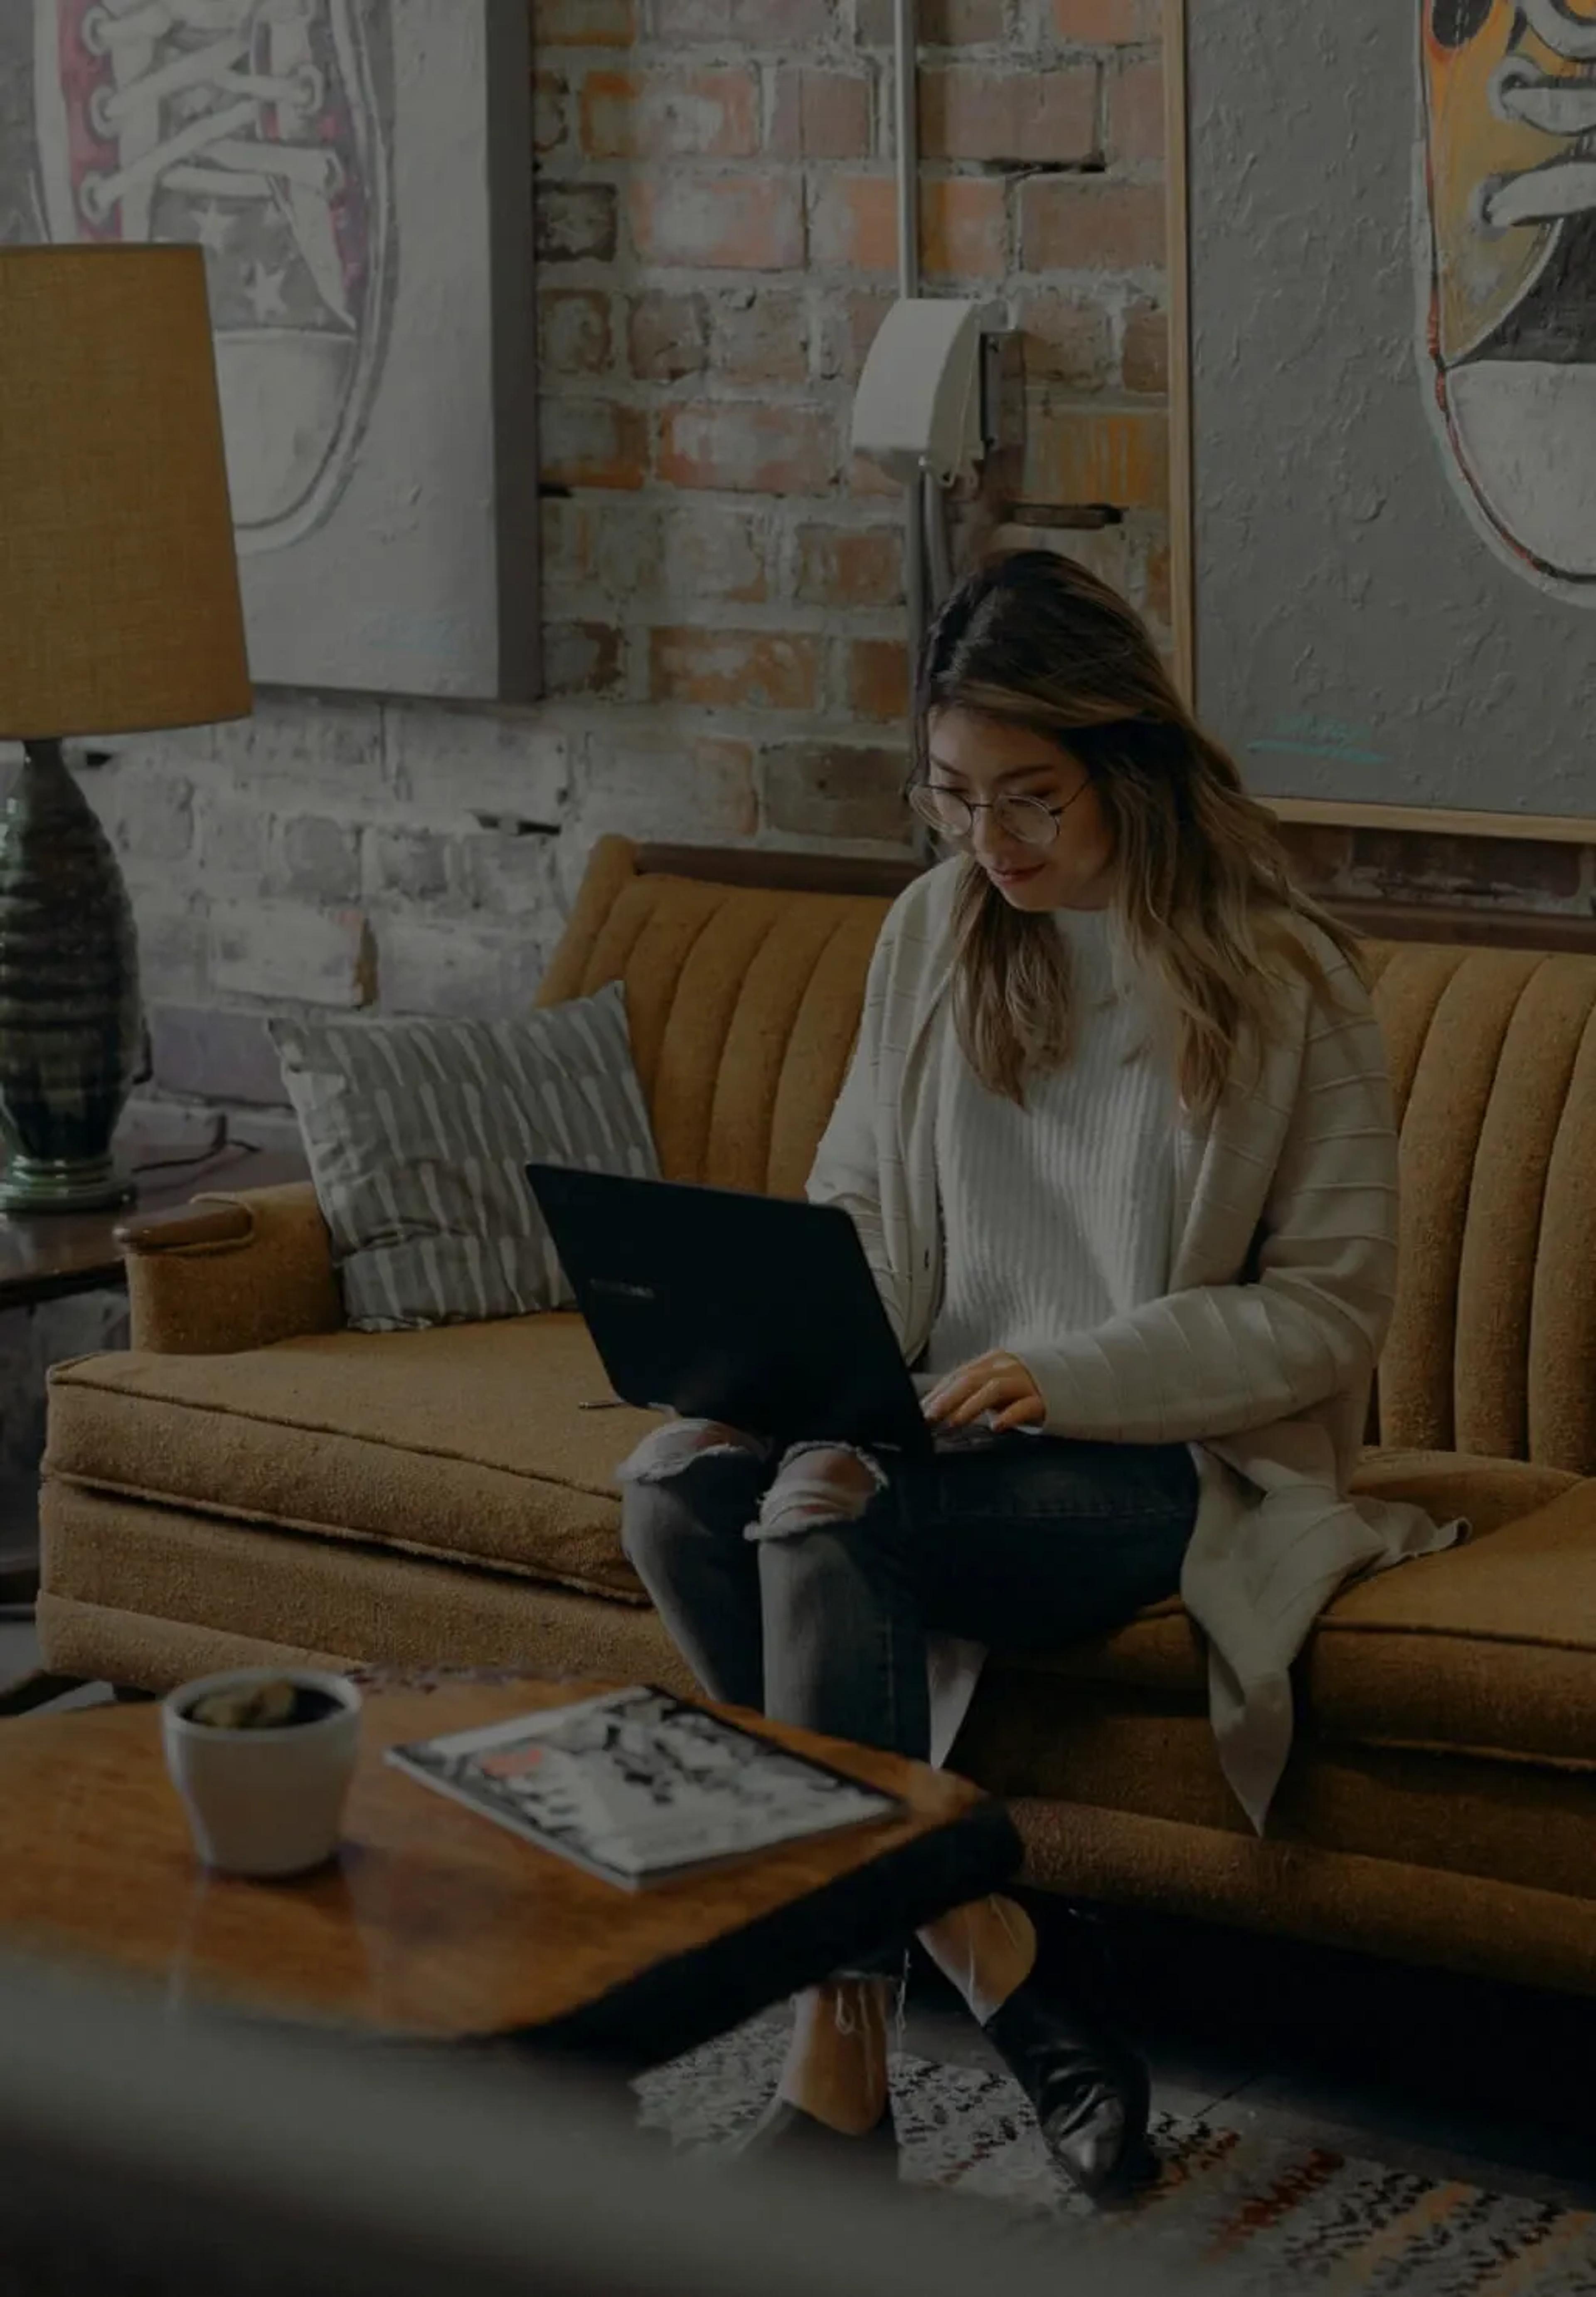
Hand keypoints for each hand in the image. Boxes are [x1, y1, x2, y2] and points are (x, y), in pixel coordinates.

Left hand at [920, 1351, 1045, 1435]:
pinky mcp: (1045, 1399)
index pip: (959, 1375)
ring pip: (994, 1389)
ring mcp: (1027, 1381)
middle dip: (947, 1399)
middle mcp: (1008, 1367)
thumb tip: (937, 1410)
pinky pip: (1025, 1405)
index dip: (938, 1392)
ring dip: (970, 1406)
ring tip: (954, 1422)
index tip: (919, 1410)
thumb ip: (973, 1394)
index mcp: (993, 1362)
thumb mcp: (998, 1388)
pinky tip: (996, 1426)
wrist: (1074, 1385)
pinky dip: (1009, 1415)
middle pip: (971, 1379)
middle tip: (928, 1417)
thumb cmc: (1027, 1391)